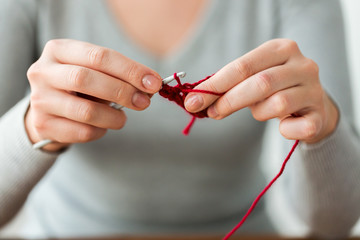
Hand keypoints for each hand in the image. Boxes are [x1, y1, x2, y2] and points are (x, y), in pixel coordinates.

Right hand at [26, 39, 161, 151]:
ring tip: (122, 119)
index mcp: (59, 50)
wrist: (49, 111)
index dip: (130, 70)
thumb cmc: (80, 87)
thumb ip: (119, 76)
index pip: (100, 56)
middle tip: (144, 102)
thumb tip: (151, 85)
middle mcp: (43, 72)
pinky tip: (103, 127)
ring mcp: (39, 100)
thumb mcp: (96, 73)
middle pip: (87, 79)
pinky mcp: (43, 125)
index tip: (154, 83)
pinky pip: (82, 132)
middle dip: (122, 91)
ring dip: (114, 117)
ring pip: (85, 110)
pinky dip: (100, 131)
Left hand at [184, 39, 338, 143]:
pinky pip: (296, 128)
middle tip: (210, 113)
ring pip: (277, 104)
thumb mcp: (252, 79)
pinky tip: (285, 126)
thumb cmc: (274, 90)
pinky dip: (285, 130)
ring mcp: (314, 90)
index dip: (216, 85)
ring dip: (259, 113)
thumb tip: (195, 101)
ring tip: (258, 112)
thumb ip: (228, 86)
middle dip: (229, 101)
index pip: (243, 66)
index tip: (193, 101)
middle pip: (260, 83)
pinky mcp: (320, 115)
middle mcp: (302, 65)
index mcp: (281, 49)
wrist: (312, 106)